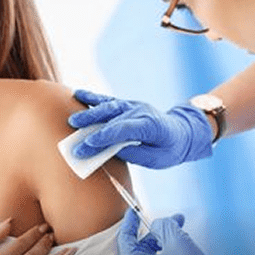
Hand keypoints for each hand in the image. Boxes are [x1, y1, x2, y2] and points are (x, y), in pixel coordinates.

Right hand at [68, 89, 213, 168]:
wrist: (182, 132)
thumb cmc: (169, 149)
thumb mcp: (156, 159)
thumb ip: (134, 154)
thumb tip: (110, 150)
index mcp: (151, 126)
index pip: (124, 130)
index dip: (104, 137)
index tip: (86, 146)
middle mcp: (140, 111)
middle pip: (113, 117)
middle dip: (92, 127)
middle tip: (74, 137)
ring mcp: (133, 105)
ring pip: (108, 106)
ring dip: (89, 113)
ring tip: (72, 120)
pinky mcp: (127, 104)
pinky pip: (108, 100)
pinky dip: (92, 98)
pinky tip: (77, 94)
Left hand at [117, 209, 253, 254]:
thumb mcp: (176, 239)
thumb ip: (162, 225)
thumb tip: (157, 225)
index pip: (125, 241)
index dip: (130, 223)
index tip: (134, 212)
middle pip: (136, 252)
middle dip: (151, 235)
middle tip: (165, 223)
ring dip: (158, 246)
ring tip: (176, 235)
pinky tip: (176, 252)